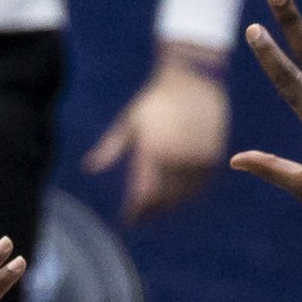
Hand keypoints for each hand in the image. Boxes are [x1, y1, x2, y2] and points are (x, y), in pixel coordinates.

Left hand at [80, 53, 230, 223]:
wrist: (194, 81)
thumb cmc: (155, 101)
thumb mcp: (129, 121)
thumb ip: (110, 148)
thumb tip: (89, 167)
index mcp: (153, 151)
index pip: (142, 195)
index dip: (135, 211)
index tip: (127, 220)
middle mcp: (176, 159)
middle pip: (162, 200)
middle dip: (150, 212)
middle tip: (140, 219)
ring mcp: (197, 160)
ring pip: (182, 198)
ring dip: (169, 208)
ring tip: (157, 212)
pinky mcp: (213, 159)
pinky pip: (199, 188)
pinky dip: (188, 197)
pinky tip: (178, 199)